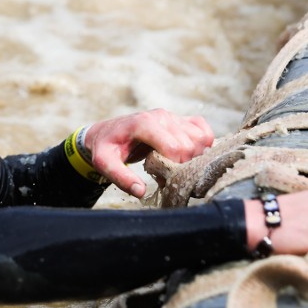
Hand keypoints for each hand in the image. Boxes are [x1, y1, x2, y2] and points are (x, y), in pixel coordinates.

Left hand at [83, 109, 214, 197]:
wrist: (107, 133)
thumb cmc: (106, 147)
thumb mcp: (104, 163)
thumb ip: (121, 177)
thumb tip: (140, 191)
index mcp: (144, 123)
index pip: (174, 147)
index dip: (173, 167)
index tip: (160, 177)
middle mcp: (161, 116)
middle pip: (189, 146)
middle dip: (181, 165)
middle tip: (165, 173)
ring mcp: (172, 117)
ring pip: (201, 139)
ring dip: (193, 157)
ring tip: (174, 164)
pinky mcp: (180, 120)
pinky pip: (204, 130)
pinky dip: (203, 144)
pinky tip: (188, 155)